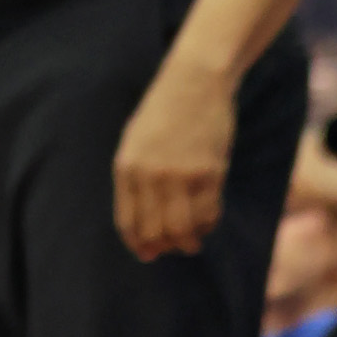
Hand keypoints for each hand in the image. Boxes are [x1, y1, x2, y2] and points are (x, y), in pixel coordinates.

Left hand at [112, 52, 236, 259]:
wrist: (194, 82)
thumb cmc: (164, 113)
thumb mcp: (136, 142)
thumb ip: (136, 181)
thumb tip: (143, 231)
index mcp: (127, 165)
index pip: (128, 222)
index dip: (139, 244)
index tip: (148, 254)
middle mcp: (150, 174)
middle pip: (156, 233)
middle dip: (165, 246)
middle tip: (175, 246)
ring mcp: (180, 175)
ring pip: (183, 231)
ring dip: (188, 242)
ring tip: (193, 237)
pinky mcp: (209, 174)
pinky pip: (209, 216)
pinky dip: (208, 224)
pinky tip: (207, 218)